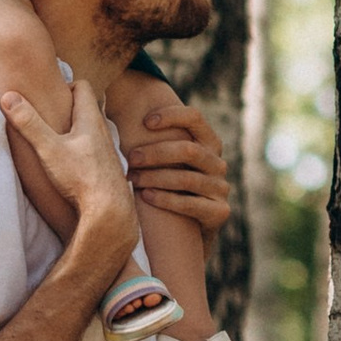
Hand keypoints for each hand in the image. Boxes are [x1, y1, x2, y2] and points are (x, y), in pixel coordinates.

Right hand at [0, 76, 140, 261]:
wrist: (110, 211)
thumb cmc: (81, 178)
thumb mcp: (49, 148)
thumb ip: (29, 123)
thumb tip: (8, 96)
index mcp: (91, 120)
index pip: (83, 87)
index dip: (66, 85)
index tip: (50, 95)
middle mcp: (103, 131)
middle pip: (87, 107)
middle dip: (69, 106)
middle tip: (49, 114)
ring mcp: (107, 150)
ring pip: (91, 129)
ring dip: (75, 128)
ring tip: (57, 137)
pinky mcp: (107, 168)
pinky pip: (94, 148)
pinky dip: (82, 147)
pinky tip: (70, 162)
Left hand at [117, 100, 230, 234]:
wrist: (189, 232)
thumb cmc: (169, 187)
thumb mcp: (167, 160)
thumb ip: (156, 138)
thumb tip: (118, 108)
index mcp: (208, 142)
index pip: (194, 118)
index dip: (170, 116)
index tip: (145, 121)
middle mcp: (218, 163)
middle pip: (188, 150)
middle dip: (155, 153)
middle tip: (130, 158)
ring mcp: (221, 188)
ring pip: (186, 178)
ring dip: (155, 178)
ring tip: (132, 179)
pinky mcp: (219, 212)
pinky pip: (190, 204)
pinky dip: (165, 199)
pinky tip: (145, 196)